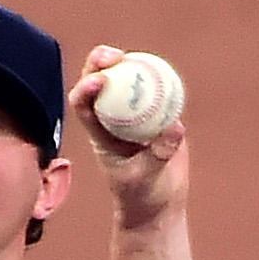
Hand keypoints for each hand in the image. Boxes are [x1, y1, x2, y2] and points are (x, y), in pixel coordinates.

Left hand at [66, 45, 189, 226]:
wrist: (158, 203)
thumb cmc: (141, 196)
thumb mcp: (145, 178)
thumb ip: (158, 154)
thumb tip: (175, 127)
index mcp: (99, 133)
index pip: (83, 106)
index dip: (85, 88)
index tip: (98, 80)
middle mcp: (112, 118)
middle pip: (100, 83)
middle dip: (100, 63)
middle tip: (113, 55)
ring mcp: (134, 114)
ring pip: (126, 81)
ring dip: (129, 63)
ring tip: (139, 56)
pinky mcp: (157, 115)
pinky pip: (156, 91)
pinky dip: (159, 79)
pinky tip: (166, 71)